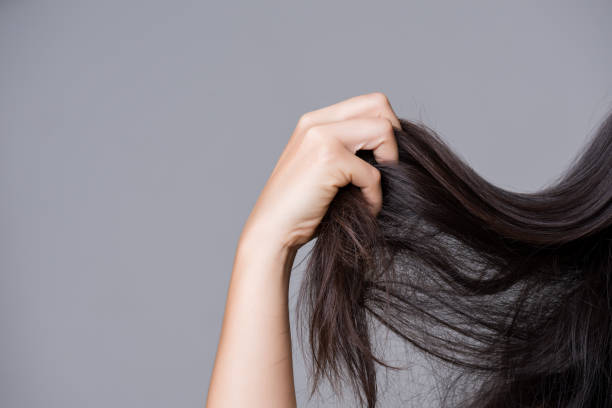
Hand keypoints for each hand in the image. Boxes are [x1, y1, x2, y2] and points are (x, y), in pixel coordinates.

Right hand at [241, 92, 399, 251]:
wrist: (273, 231)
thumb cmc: (302, 208)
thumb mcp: (324, 168)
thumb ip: (349, 149)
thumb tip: (393, 148)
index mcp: (315, 121)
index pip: (368, 103)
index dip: (387, 129)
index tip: (383, 161)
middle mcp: (316, 122)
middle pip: (379, 105)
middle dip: (394, 138)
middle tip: (387, 170)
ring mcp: (321, 136)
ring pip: (383, 130)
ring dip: (389, 164)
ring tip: (373, 190)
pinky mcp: (329, 158)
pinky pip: (374, 173)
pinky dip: (375, 196)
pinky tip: (364, 209)